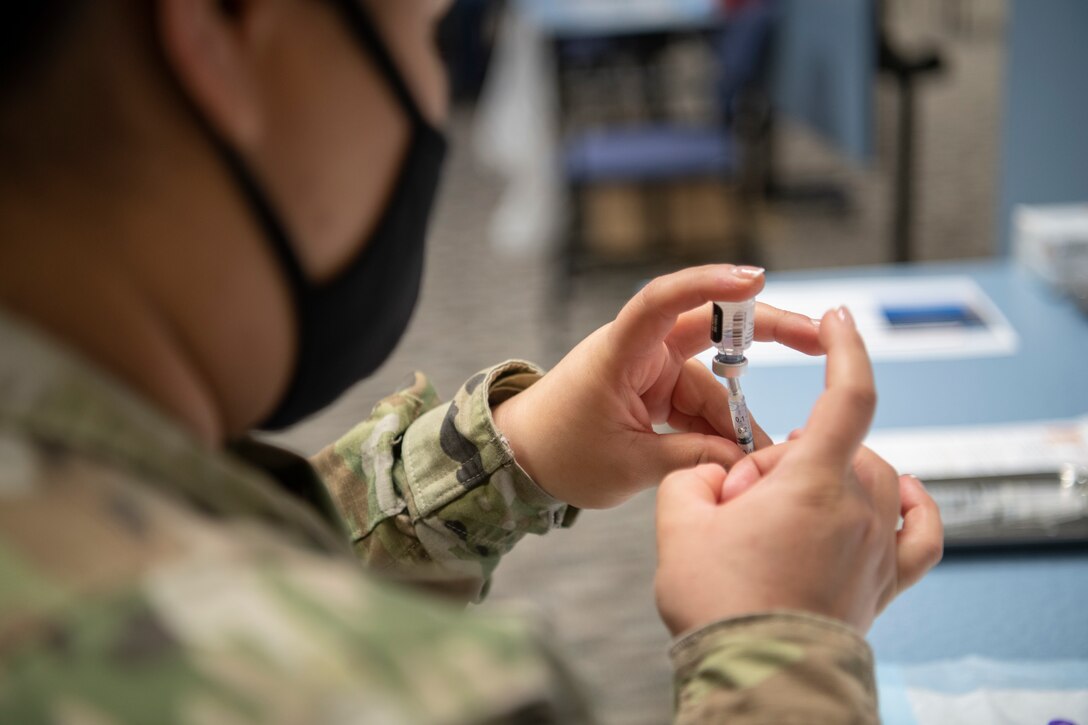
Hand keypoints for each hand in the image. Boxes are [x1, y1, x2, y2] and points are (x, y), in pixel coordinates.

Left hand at [492, 264, 821, 508]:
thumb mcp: (629, 464)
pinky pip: (701, 400)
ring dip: (737, 416)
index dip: (710, 283)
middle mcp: (640, 349)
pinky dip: (720, 426)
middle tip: (821, 339)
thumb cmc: (560, 452)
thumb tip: (745, 459)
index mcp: (619, 353)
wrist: (524, 459)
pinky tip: (743, 455)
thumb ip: (690, 457)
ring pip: (713, 381)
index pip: (662, 300)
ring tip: (767, 455)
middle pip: (710, 326)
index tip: (755, 279)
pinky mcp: (657, 387)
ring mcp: (651, 366)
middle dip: (767, 330)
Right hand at [654, 306, 943, 635]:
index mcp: (812, 484)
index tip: (838, 320)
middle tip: (740, 499)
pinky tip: (899, 494)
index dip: (846, 348)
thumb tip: (716, 469)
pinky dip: (912, 503)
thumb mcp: (678, 523)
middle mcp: (858, 508)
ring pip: (866, 479)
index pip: (847, 396)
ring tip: (779, 517)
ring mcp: (878, 545)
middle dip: (782, 459)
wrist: (757, 676)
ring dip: (824, 479)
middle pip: (832, 447)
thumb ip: (692, 472)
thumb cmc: (721, 605)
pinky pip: (919, 530)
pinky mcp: (887, 579)